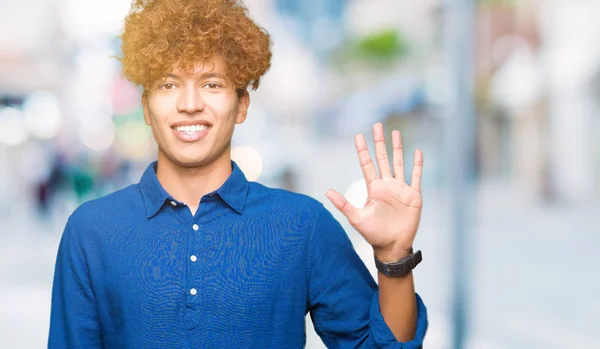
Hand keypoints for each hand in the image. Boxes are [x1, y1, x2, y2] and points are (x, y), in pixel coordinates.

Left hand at [326, 123, 422, 261]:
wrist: (392, 246)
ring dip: (397, 148)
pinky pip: (416, 177)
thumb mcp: (356, 218)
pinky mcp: (413, 195)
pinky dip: (417, 165)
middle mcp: (386, 185)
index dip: (363, 150)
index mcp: (373, 188)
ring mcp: (400, 189)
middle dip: (379, 142)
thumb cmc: (373, 234)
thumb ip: (343, 204)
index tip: (358, 136)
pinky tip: (418, 152)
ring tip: (395, 132)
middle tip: (377, 125)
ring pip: (399, 163)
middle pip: (382, 158)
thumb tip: (326, 191)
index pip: (367, 164)